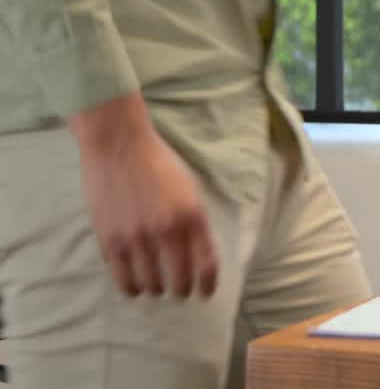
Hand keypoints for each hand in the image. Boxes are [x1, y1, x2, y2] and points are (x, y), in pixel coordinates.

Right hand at [71, 93, 218, 298]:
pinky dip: (131, 286)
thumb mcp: (190, 189)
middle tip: (178, 289)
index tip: (205, 294)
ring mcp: (137, 238)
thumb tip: (197, 254)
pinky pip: (122, 278)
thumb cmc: (159, 164)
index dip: (207, 285)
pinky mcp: (110, 240)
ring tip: (156, 286)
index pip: (207, 264)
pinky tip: (134, 284)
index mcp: (192, 216)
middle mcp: (167, 231)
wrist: (119, 146)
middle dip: (181, 290)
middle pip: (178, 280)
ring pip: (150, 284)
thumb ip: (194, 221)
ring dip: (155, 289)